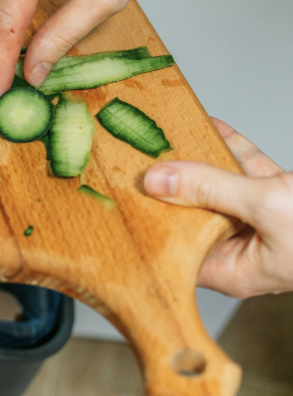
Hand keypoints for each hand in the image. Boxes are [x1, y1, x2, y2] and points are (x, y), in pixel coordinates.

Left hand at [144, 118, 292, 297]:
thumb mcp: (267, 207)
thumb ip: (210, 190)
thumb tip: (155, 180)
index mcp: (233, 269)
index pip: (173, 249)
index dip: (146, 225)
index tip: (119, 199)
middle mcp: (243, 249)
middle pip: (191, 214)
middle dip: (166, 186)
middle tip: (132, 158)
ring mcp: (262, 223)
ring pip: (218, 188)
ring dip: (196, 161)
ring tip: (164, 135)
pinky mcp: (282, 199)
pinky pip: (247, 171)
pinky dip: (231, 149)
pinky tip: (211, 125)